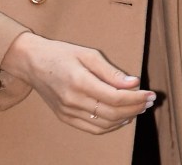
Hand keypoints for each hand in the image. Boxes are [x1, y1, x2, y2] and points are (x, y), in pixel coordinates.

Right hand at [1, 32, 154, 133]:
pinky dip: (111, 126)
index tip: (150, 93)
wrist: (31, 61)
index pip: (115, 97)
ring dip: (126, 118)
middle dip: (135, 108)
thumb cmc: (59, 53)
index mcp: (79, 81)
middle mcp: (73, 100)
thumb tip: (133, 83)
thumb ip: (110, 71)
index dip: (136, 98)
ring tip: (138, 108)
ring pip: (105, 124)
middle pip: (113, 112)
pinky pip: (93, 129)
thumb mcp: (86, 53)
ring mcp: (68, 112)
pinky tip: (121, 117)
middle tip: (149, 100)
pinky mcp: (65, 117)